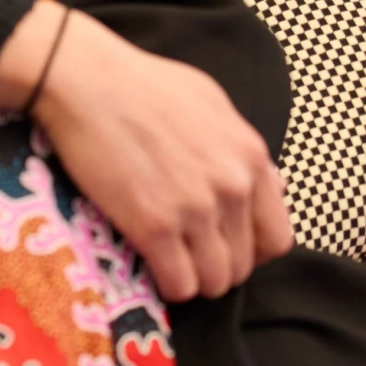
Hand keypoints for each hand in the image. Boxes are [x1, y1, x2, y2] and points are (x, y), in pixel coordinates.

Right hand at [0, 0, 291, 302]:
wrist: (87, 80)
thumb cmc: (144, 84)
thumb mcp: (212, 103)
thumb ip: (243, 150)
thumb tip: (272, 184)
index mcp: (250, 156)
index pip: (277, 237)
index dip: (251, 250)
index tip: (225, 245)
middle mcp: (233, 186)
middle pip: (244, 265)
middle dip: (217, 266)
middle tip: (188, 254)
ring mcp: (196, 208)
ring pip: (215, 282)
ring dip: (193, 280)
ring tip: (170, 262)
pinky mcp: (155, 226)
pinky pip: (179, 285)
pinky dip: (167, 285)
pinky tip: (151, 265)